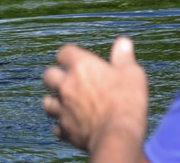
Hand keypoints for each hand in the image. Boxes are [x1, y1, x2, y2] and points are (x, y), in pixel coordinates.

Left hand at [43, 38, 148, 159]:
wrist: (117, 136)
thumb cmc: (127, 102)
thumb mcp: (132, 74)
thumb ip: (124, 57)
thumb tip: (123, 42)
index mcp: (81, 66)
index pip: (64, 52)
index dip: (69, 56)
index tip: (76, 61)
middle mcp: (66, 85)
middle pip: (48, 75)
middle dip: (56, 77)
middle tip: (68, 82)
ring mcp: (63, 108)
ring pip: (47, 102)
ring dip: (54, 102)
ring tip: (66, 104)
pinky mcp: (65, 130)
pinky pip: (57, 127)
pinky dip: (63, 126)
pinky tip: (72, 126)